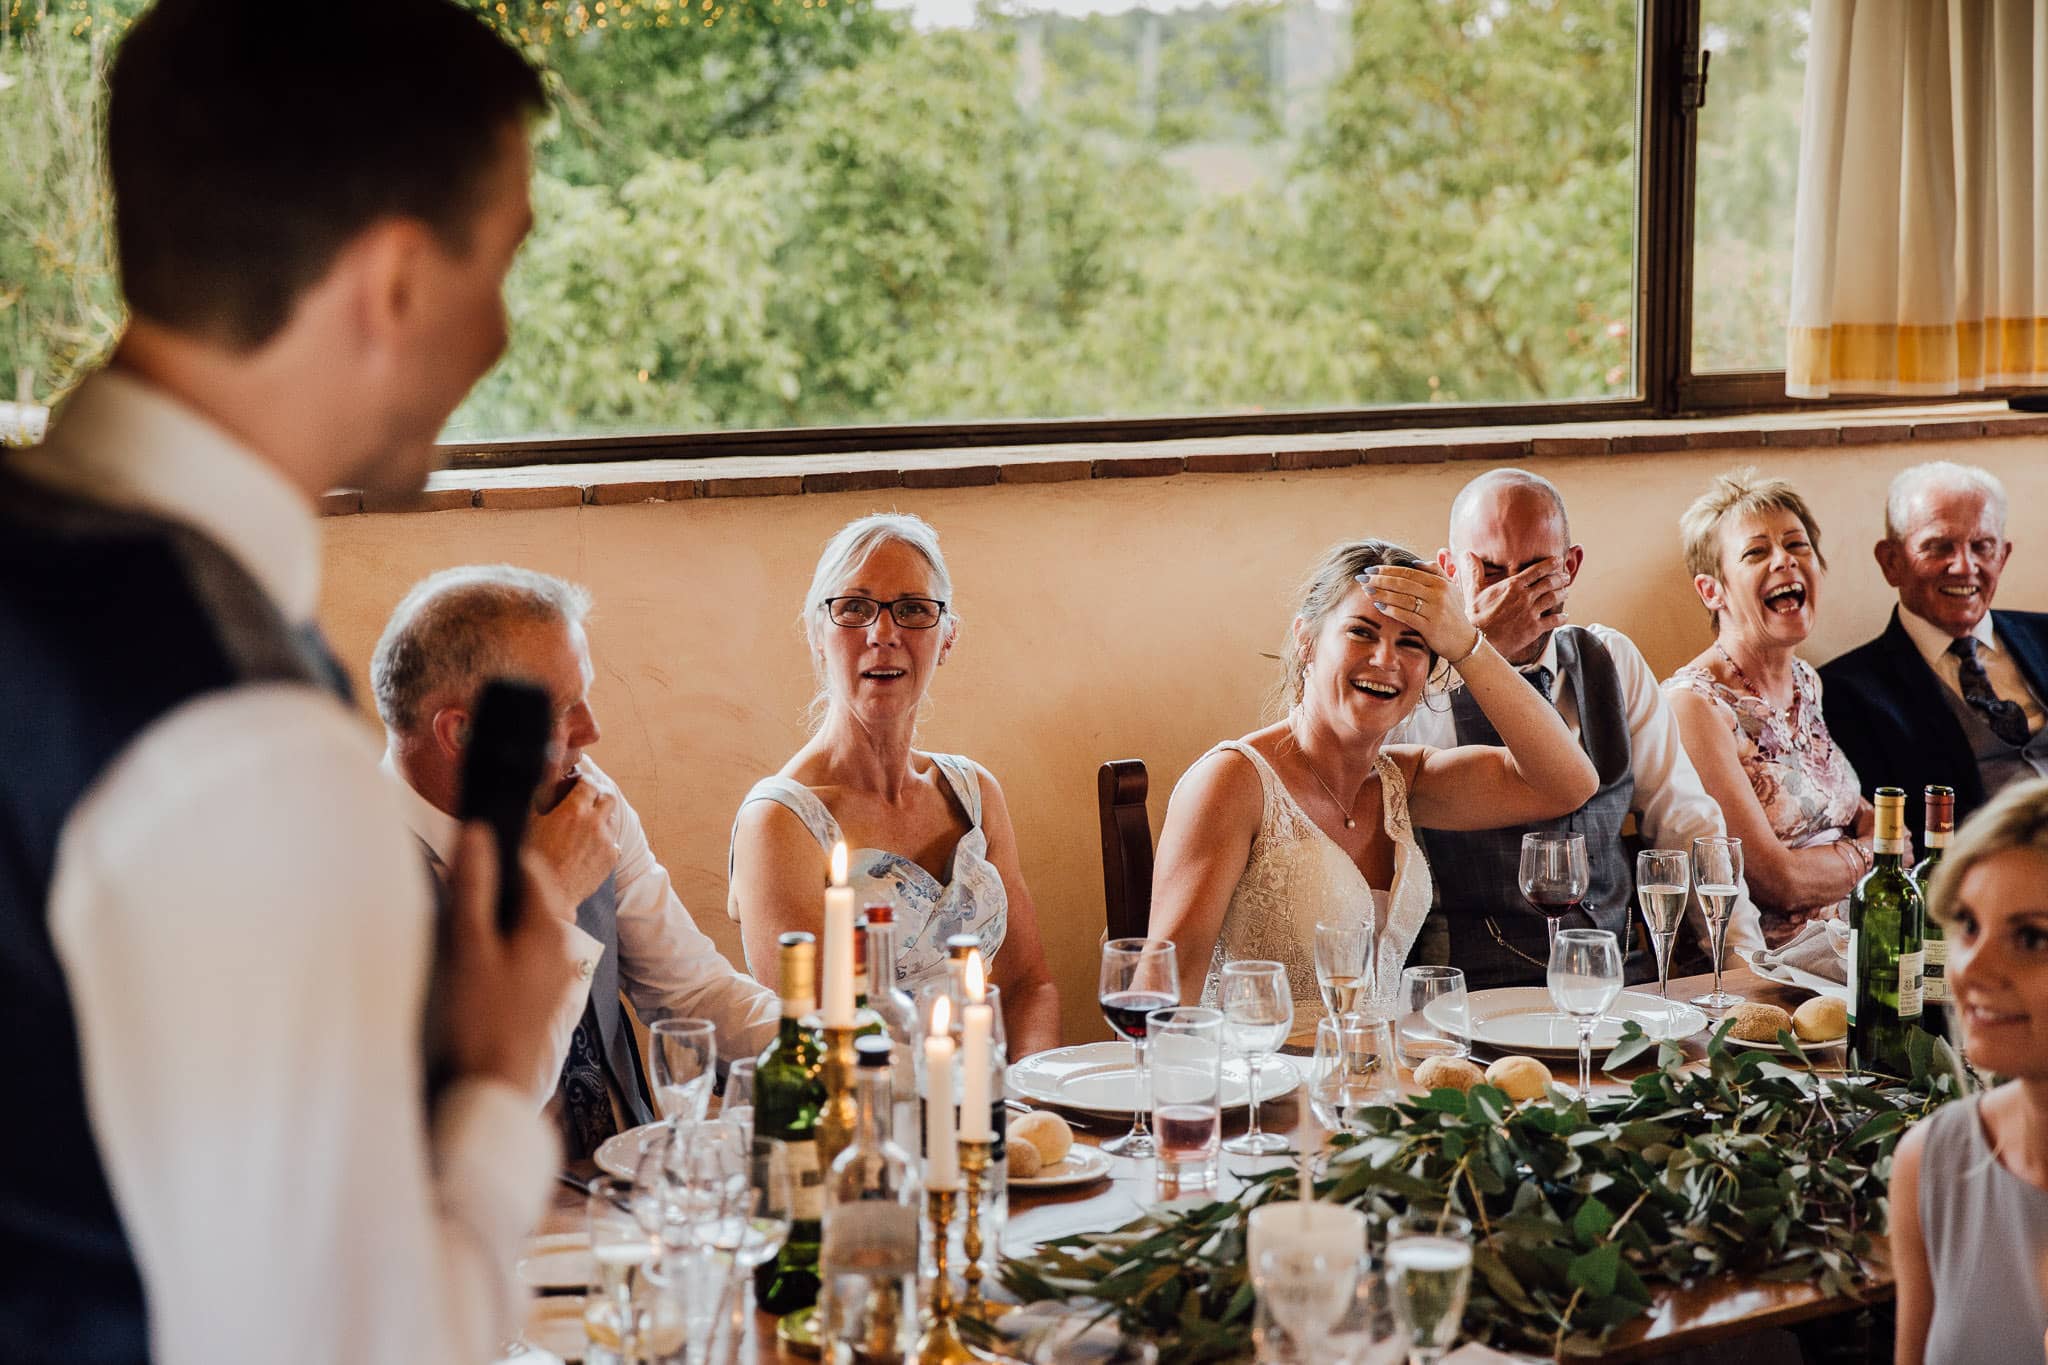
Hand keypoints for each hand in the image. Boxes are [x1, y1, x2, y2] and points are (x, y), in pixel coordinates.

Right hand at [442, 821, 578, 1092]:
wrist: (490, 1088)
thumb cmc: (479, 1018)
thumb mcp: (469, 946)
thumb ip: (473, 887)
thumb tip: (477, 832)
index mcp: (549, 926)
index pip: (529, 867)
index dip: (495, 856)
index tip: (461, 860)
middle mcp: (560, 947)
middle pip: (525, 897)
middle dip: (490, 890)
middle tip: (450, 898)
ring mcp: (552, 974)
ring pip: (519, 926)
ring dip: (490, 920)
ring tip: (454, 933)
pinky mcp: (537, 996)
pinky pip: (517, 954)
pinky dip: (494, 947)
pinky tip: (468, 965)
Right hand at [526, 771, 619, 910]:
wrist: (548, 896)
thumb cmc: (532, 859)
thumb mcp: (529, 821)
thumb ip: (540, 792)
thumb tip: (545, 769)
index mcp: (573, 810)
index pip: (589, 782)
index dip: (583, 781)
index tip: (577, 784)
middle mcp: (594, 822)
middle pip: (608, 797)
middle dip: (598, 795)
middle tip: (587, 800)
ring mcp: (605, 841)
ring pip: (611, 819)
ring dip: (601, 818)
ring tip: (584, 827)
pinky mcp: (611, 858)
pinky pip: (612, 842)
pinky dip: (603, 841)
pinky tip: (587, 848)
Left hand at [1358, 563, 1479, 661]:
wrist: (1465, 641)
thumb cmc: (1453, 614)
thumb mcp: (1450, 590)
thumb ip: (1436, 572)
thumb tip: (1415, 562)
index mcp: (1441, 582)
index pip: (1409, 572)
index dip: (1388, 570)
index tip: (1370, 570)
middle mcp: (1438, 594)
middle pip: (1403, 583)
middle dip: (1379, 579)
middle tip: (1361, 578)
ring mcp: (1435, 610)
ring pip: (1402, 598)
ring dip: (1381, 593)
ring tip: (1366, 590)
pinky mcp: (1430, 626)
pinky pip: (1406, 616)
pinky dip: (1391, 610)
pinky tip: (1378, 606)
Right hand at [1459, 552, 1568, 663]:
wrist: (1478, 640)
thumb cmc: (1474, 616)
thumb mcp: (1473, 591)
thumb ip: (1475, 571)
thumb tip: (1467, 554)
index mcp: (1512, 585)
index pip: (1537, 570)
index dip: (1550, 564)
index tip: (1557, 560)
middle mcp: (1525, 597)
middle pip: (1549, 583)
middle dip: (1560, 578)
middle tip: (1565, 577)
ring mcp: (1531, 612)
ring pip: (1554, 599)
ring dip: (1563, 594)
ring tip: (1566, 592)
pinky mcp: (1534, 628)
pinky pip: (1554, 620)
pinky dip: (1562, 617)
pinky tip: (1565, 616)